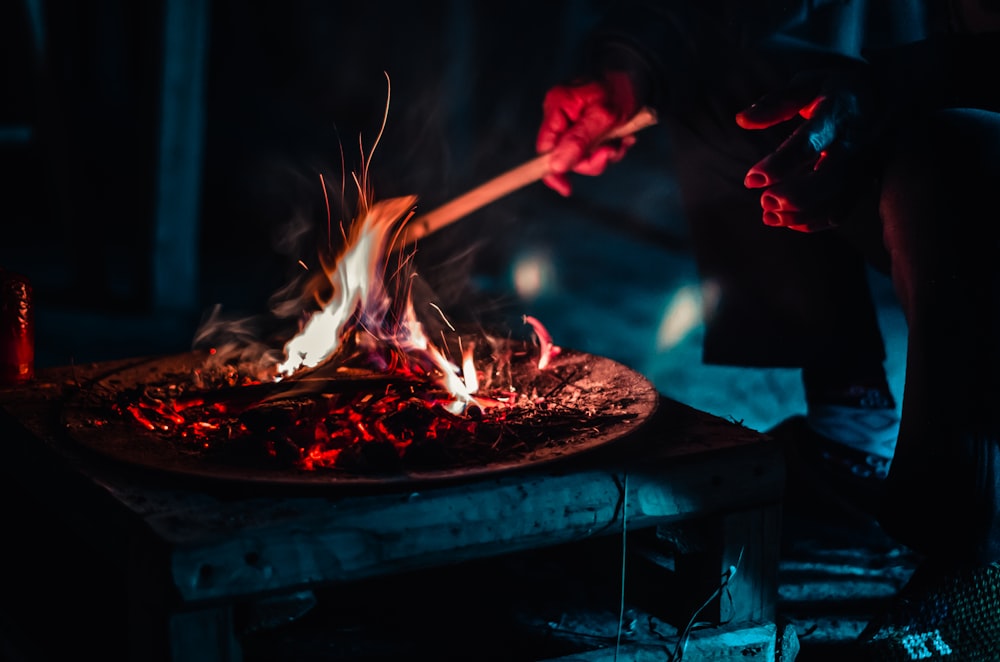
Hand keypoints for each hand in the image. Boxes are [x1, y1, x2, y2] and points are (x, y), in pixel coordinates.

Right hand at [536, 72, 638, 196]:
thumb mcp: (604, 117)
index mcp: (558, 105)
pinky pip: (591, 149)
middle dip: (592, 159)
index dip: (553, 170)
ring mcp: (572, 122)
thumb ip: (579, 141)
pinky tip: (622, 138)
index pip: (545, 147)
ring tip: (623, 141)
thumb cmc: (622, 89)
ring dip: (605, 154)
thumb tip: (556, 166)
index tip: (566, 188)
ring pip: (581, 155)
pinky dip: (608, 148)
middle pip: (564, 155)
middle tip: (612, 152)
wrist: (640, 75)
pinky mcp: (584, 127)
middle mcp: (560, 114)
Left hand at [736, 67, 879, 231]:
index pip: (809, 142)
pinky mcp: (865, 180)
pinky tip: (788, 221)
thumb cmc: (835, 90)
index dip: (780, 164)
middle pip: (830, 177)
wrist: (886, 94)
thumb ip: (776, 103)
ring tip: (768, 216)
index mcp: (838, 113)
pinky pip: (843, 208)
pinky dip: (815, 221)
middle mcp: (856, 141)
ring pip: (837, 198)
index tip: (751, 180)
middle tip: (764, 202)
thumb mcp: (807, 84)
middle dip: (796, 195)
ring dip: (802, 213)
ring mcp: (864, 164)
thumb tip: (741, 120)